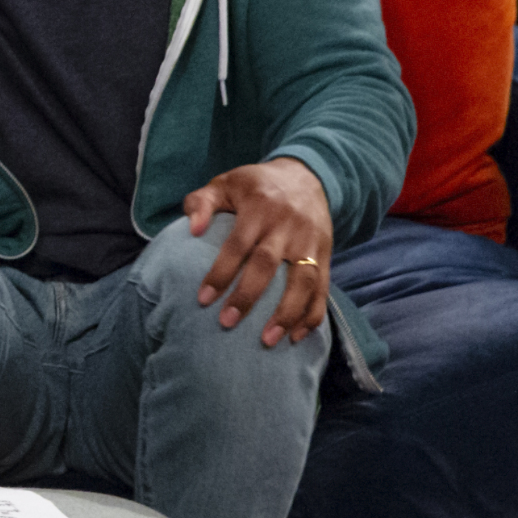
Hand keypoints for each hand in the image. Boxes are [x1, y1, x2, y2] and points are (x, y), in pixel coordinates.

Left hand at [181, 158, 332, 346]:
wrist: (306, 176)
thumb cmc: (255, 186)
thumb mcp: (225, 183)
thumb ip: (202, 202)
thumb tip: (191, 229)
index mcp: (260, 207)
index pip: (238, 244)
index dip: (221, 271)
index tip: (203, 299)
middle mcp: (287, 225)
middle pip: (268, 264)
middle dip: (248, 296)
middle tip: (227, 323)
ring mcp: (310, 241)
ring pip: (303, 280)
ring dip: (287, 313)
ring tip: (268, 340)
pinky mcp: (325, 254)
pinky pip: (323, 288)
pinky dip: (313, 314)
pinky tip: (296, 336)